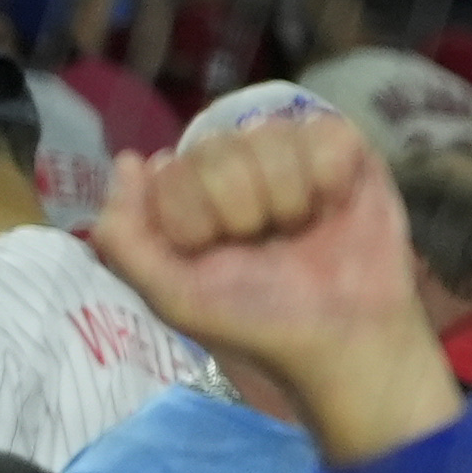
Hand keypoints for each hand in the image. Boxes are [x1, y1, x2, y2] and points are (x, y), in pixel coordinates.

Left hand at [92, 112, 458, 462]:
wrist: (344, 339)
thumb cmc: (259, 322)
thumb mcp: (174, 295)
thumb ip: (125, 236)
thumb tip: (130, 160)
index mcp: (190, 195)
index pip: (173, 168)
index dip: (194, 215)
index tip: (216, 252)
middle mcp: (235, 167)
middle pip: (219, 147)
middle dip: (242, 206)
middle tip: (266, 244)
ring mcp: (290, 155)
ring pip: (270, 134)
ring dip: (289, 194)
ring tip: (304, 228)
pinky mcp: (346, 155)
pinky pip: (324, 133)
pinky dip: (330, 175)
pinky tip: (334, 206)